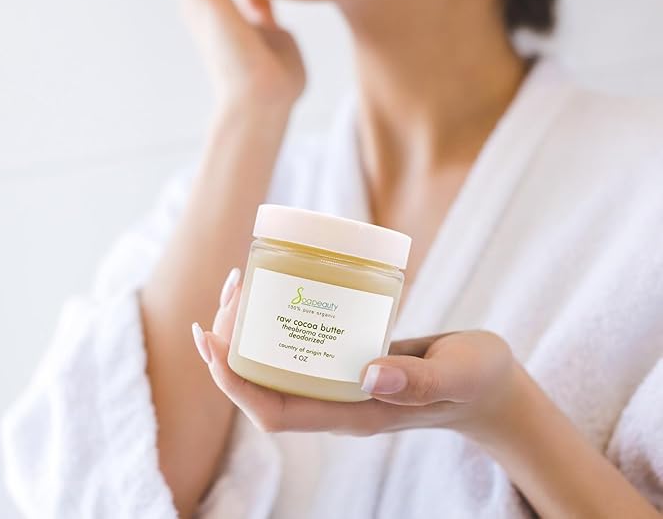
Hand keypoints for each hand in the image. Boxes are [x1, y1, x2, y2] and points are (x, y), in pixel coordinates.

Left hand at [192, 268, 517, 436]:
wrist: (491, 383)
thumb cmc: (477, 381)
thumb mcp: (456, 377)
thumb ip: (419, 380)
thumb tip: (368, 374)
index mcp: (354, 414)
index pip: (275, 412)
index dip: (234, 383)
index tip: (210, 342)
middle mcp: (338, 401)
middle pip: (264, 386)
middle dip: (232, 347)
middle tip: (229, 291)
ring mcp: (343, 381)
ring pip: (278, 364)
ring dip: (249, 331)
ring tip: (239, 285)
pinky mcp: (351, 359)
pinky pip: (302, 346)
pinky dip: (280, 320)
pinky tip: (277, 289)